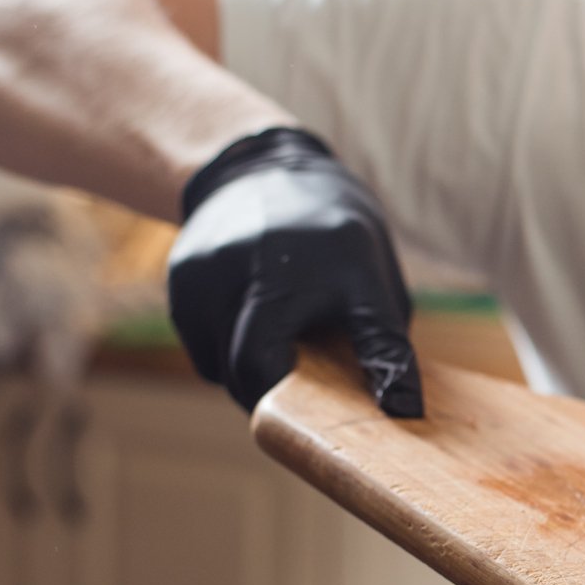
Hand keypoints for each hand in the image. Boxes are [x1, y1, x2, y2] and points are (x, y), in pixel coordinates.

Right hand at [168, 127, 422, 415]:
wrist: (262, 170)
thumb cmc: (331, 239)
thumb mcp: (373, 274)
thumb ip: (380, 340)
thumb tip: (395, 409)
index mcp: (342, 259)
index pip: (373, 333)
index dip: (386, 375)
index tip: (400, 410)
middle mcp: (271, 261)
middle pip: (256, 368)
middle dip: (276, 402)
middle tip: (298, 413)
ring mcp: (218, 268)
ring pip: (224, 367)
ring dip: (248, 381)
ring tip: (275, 359)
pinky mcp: (183, 277)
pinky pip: (202, 348)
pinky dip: (224, 358)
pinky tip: (245, 332)